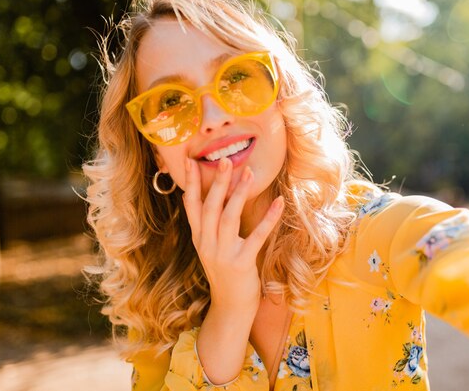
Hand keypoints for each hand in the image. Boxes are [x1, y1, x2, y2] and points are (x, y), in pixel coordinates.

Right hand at [182, 156, 283, 313]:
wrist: (231, 308)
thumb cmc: (226, 274)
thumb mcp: (213, 249)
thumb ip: (212, 226)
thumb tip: (217, 197)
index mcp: (199, 238)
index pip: (191, 206)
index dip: (190, 183)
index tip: (190, 161)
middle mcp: (207, 244)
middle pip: (210, 208)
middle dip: (216, 182)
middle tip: (224, 160)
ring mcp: (223, 254)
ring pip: (228, 218)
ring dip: (238, 194)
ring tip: (247, 173)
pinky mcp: (242, 263)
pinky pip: (257, 236)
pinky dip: (268, 219)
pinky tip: (278, 203)